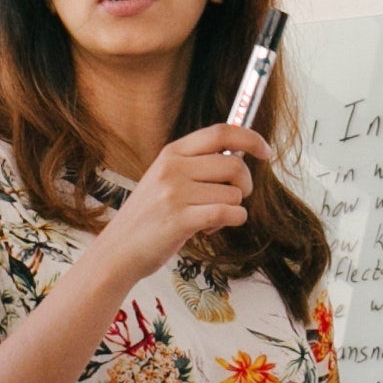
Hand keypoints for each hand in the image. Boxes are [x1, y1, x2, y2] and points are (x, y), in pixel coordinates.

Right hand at [92, 124, 271, 279]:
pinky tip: (213, 227)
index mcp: (171, 153)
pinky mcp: (180, 220)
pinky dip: (232, 221)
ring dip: (232, 209)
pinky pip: (228, 214)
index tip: (265, 151)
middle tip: (234, 197)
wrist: (118, 250)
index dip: (250, 138)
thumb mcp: (164, 178)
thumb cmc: (148, 217)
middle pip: (234, 165)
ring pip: (233, 194)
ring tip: (208, 218)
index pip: (221, 132)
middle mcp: (173, 168)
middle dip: (245, 185)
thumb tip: (240, 156)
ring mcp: (175, 194)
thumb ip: (196, 165)